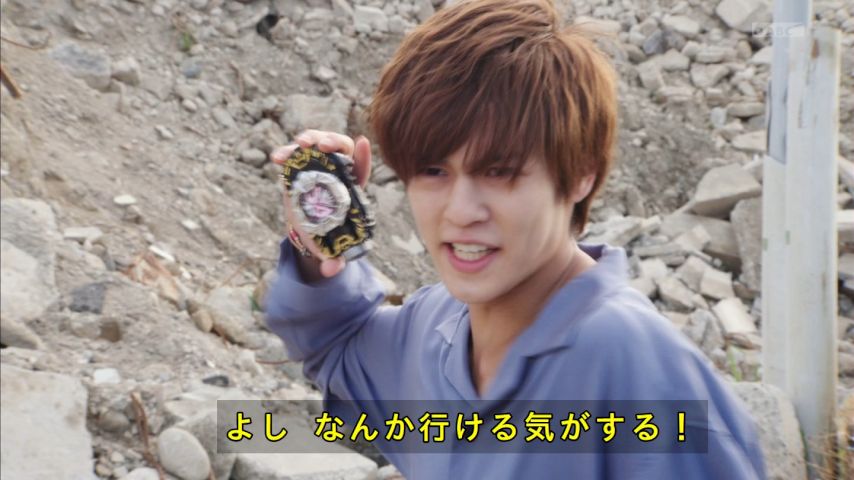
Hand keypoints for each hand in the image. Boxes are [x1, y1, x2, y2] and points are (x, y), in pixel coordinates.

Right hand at [270, 130, 372, 278]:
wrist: (309, 230)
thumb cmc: (327, 236)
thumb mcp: (333, 249)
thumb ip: (334, 260)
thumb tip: (330, 270)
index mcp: (351, 187)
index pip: (361, 168)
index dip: (363, 155)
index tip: (362, 143)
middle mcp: (335, 171)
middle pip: (339, 148)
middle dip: (331, 141)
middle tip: (320, 146)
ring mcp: (316, 166)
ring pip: (316, 144)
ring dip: (309, 139)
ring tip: (300, 145)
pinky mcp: (297, 167)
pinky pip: (293, 154)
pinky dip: (286, 152)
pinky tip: (277, 158)